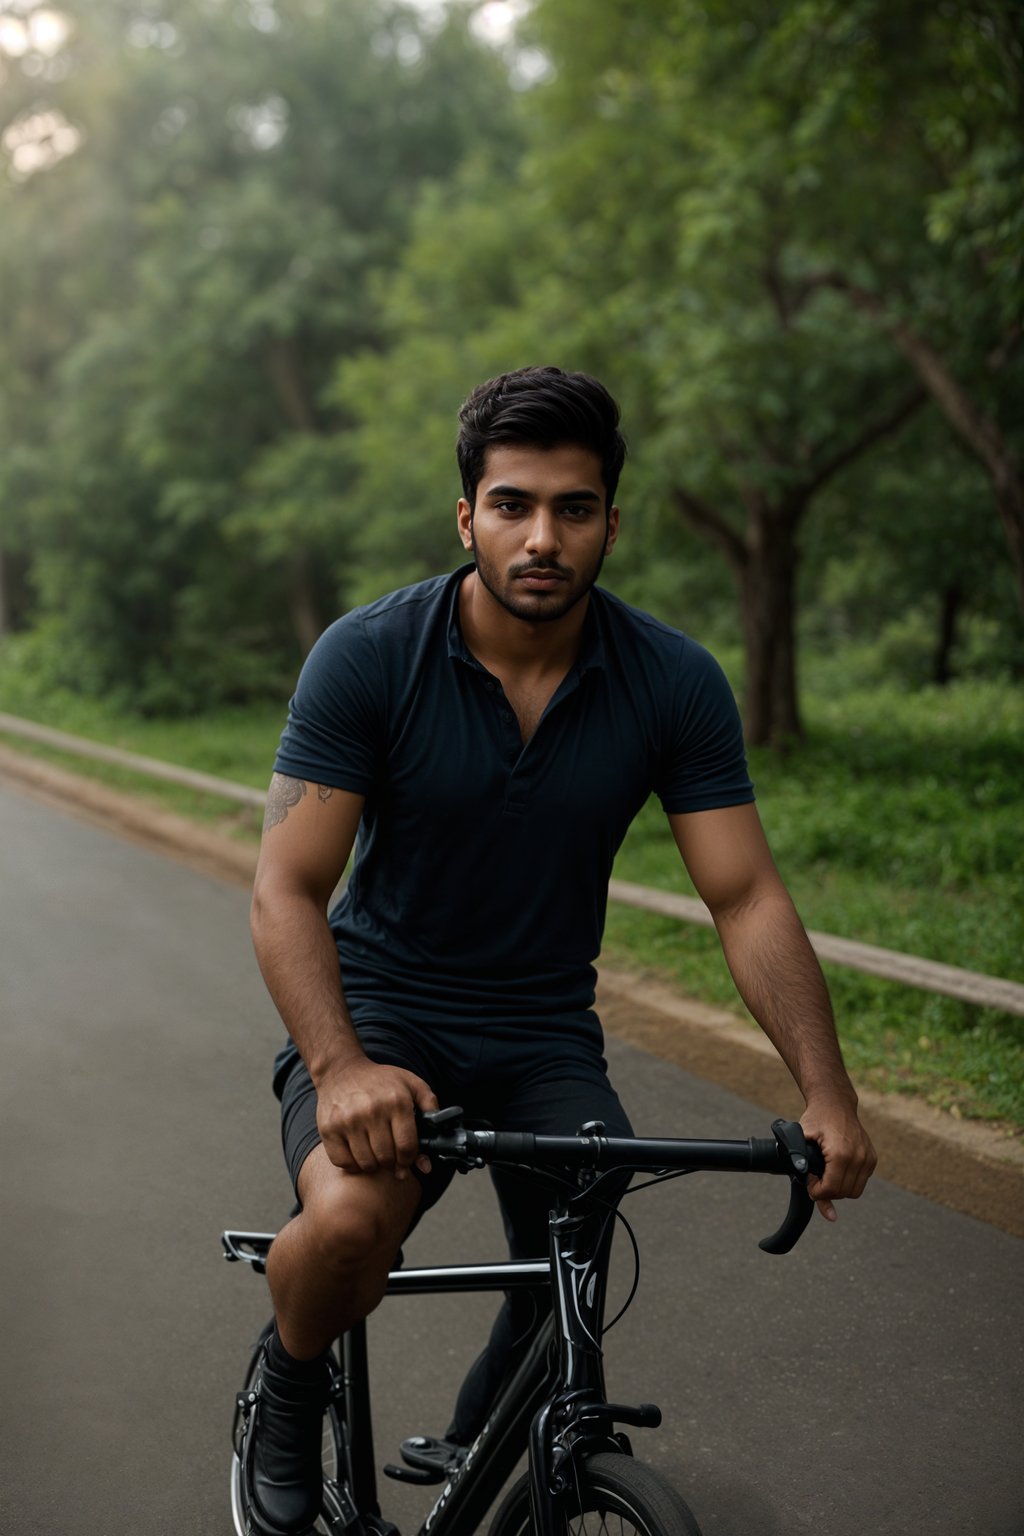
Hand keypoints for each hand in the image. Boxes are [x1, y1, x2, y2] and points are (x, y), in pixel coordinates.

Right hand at [315, 1057, 438, 1178]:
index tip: (407, 1160)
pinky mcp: (329, 1129)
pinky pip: (344, 1163)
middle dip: (393, 1163)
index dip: (410, 1160)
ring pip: (366, 1163)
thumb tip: (436, 1142)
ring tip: (376, 1154)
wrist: (341, 1071)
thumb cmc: (380, 1081)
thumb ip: (430, 1108)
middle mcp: (372, 1111)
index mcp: (396, 1102)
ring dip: (374, 1165)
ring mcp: (348, 1121)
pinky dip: (353, 1165)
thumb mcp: (412, 1084)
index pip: (406, 1147)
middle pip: (387, 1158)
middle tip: (391, 1158)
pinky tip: (358, 1153)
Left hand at [800, 1094, 876, 1222]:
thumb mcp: (802, 1137)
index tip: (810, 1183)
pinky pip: (861, 1181)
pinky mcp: (872, 1158)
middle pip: (843, 1193)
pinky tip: (837, 1171)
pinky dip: (849, 1182)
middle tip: (816, 1180)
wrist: (835, 1102)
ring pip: (854, 1191)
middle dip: (827, 1192)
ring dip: (839, 1189)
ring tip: (826, 1176)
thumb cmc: (817, 1118)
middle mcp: (859, 1157)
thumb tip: (803, 1179)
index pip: (831, 1189)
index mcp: (841, 1153)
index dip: (817, 1192)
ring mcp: (868, 1158)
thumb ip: (801, 1161)